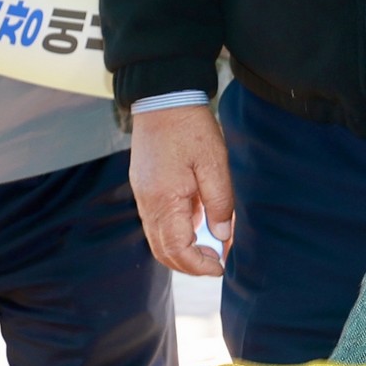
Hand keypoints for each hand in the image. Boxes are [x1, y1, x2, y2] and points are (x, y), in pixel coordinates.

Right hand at [131, 101, 234, 276]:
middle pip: (163, 251)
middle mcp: (148, 203)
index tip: (220, 267)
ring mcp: (142, 196)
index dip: (199, 265)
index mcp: (164, 200)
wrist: (162, 98)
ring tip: (210, 247)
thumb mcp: (214, 163)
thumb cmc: (190, 128)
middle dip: (189, 265)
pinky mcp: (144, 188)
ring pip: (158, 239)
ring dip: (182, 250)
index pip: (177, 250)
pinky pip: (157, 222)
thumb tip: (223, 235)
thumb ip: (220, 203)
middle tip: (216, 263)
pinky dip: (176, 232)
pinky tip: (198, 223)